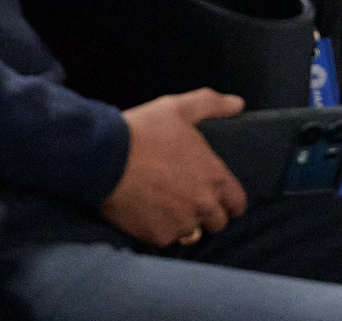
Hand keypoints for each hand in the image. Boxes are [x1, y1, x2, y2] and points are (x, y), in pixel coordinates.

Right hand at [103, 90, 247, 246]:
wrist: (103, 158)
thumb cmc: (143, 131)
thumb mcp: (179, 108)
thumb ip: (213, 104)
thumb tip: (237, 104)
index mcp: (214, 176)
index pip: (238, 203)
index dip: (229, 200)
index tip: (217, 196)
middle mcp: (203, 204)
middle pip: (217, 222)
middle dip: (207, 213)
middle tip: (188, 198)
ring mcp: (181, 223)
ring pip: (192, 232)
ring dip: (184, 221)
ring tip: (166, 204)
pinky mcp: (157, 237)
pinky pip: (167, 238)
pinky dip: (160, 228)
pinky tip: (149, 211)